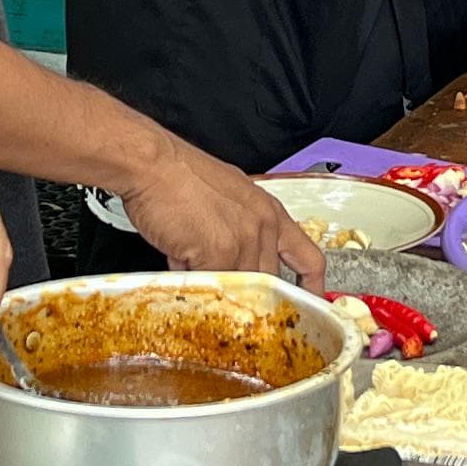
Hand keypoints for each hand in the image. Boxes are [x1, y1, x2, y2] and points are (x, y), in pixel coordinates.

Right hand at [122, 133, 326, 285]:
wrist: (153, 164)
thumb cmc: (179, 176)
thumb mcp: (226, 199)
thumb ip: (236, 234)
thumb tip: (228, 266)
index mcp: (270, 213)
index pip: (308, 258)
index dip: (313, 287)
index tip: (312, 301)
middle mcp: (263, 227)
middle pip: (269, 282)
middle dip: (244, 292)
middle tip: (220, 289)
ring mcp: (244, 242)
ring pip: (238, 288)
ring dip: (213, 285)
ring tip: (188, 260)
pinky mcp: (219, 254)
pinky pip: (210, 286)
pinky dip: (190, 279)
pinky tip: (177, 256)